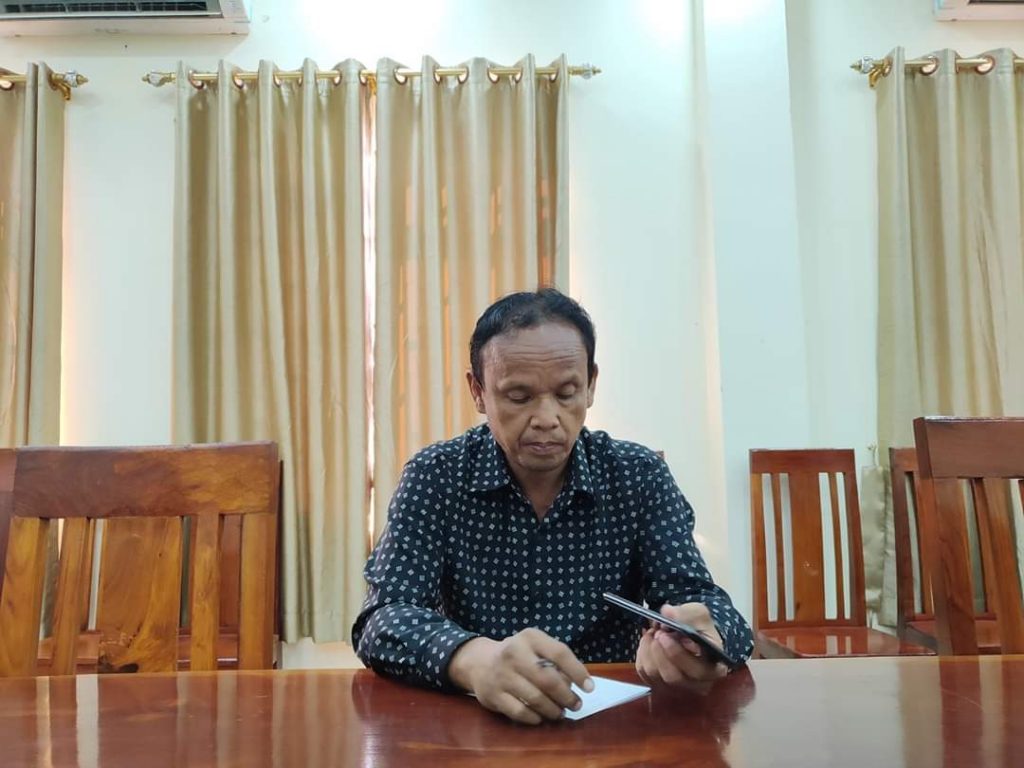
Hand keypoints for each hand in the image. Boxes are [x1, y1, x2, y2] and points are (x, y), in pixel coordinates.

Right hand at [447, 628, 594, 724]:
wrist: (478, 661)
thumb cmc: (517, 654)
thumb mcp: (533, 646)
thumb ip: (553, 659)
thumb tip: (575, 684)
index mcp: (529, 638)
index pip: (559, 653)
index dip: (577, 671)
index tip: (589, 687)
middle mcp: (514, 653)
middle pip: (548, 679)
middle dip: (567, 696)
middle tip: (576, 705)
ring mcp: (502, 675)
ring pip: (535, 698)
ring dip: (553, 710)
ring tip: (560, 713)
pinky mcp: (493, 695)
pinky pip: (520, 712)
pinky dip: (535, 718)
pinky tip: (541, 717)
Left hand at [635, 603, 728, 690]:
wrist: (689, 633)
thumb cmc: (699, 627)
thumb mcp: (698, 613)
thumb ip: (686, 613)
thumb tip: (668, 612)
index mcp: (714, 669)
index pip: (697, 670)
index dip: (677, 654)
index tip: (664, 634)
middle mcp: (697, 684)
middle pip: (673, 677)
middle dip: (659, 652)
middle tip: (656, 632)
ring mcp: (678, 688)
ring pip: (655, 675)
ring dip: (648, 650)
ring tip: (653, 633)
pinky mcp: (660, 685)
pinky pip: (644, 674)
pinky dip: (642, 655)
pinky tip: (649, 642)